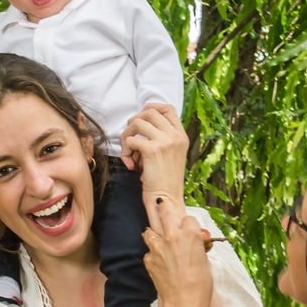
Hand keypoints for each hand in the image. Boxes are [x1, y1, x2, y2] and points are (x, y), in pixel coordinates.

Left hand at [119, 104, 188, 232]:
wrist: (166, 198)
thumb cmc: (164, 180)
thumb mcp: (170, 154)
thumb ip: (161, 138)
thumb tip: (139, 123)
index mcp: (181, 135)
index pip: (167, 108)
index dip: (151, 108)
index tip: (141, 118)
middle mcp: (175, 135)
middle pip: (149, 112)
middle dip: (134, 122)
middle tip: (130, 138)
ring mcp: (165, 141)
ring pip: (136, 123)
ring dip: (127, 137)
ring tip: (130, 154)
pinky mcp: (152, 149)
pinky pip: (130, 141)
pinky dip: (125, 153)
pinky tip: (131, 166)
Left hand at [142, 198, 213, 306]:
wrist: (184, 304)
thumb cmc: (201, 286)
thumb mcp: (205, 262)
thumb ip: (196, 248)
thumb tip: (192, 245)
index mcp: (191, 235)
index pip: (189, 218)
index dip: (189, 224)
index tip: (188, 229)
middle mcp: (172, 236)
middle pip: (164, 210)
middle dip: (162, 206)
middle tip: (159, 203)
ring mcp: (157, 247)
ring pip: (149, 231)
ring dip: (154, 234)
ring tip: (157, 238)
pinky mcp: (148, 259)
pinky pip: (149, 251)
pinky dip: (153, 254)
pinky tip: (159, 263)